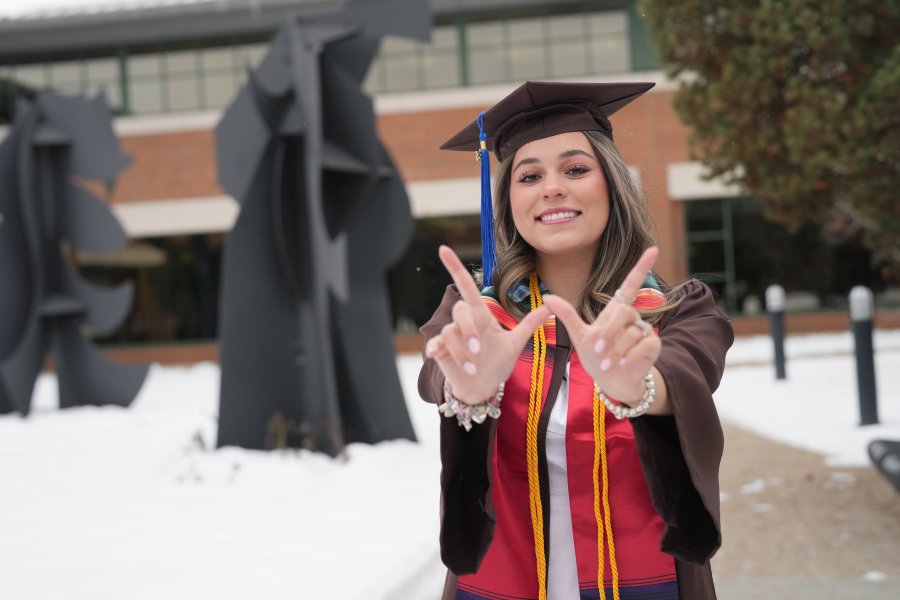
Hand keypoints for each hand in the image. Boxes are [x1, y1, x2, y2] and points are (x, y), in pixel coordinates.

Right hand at [425, 245, 549, 404]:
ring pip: (450, 331)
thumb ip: (529, 324)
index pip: (467, 287)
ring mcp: (451, 337)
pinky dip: (437, 349)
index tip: (444, 249)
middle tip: (479, 350)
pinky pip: (435, 343)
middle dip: (468, 329)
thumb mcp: (515, 344)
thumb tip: (551, 305)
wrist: (483, 387)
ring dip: (462, 351)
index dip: (456, 267)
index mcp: (481, 317)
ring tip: (473, 368)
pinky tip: (439, 355)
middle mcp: (464, 324)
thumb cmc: (497, 363)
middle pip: (460, 309)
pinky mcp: (440, 350)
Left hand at [542, 247, 660, 405]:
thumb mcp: (579, 336)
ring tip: (609, 362)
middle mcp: (632, 316)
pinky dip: (628, 357)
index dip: (642, 266)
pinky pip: (642, 345)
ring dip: (616, 350)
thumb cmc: (596, 357)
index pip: (631, 283)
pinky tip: (623, 364)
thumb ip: (567, 315)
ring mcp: (644, 330)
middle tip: (598, 350)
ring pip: (631, 332)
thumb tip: (547, 296)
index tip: (654, 248)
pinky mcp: (653, 344)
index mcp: (615, 310)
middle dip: (609, 332)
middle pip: (623, 311)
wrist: (612, 382)